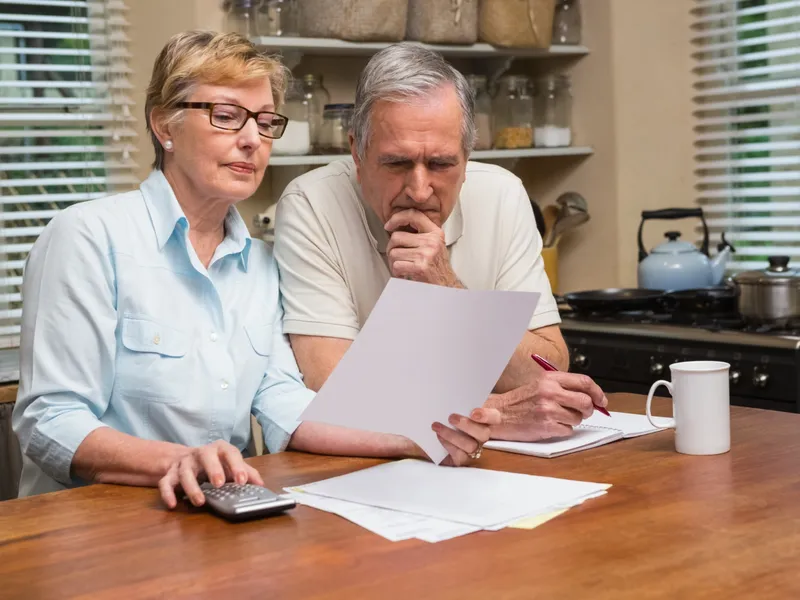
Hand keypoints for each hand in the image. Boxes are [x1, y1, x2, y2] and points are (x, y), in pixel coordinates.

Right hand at [158, 440, 263, 508]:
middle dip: (213, 469)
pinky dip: (168, 493)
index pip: (229, 453)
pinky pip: (166, 482)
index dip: (237, 466)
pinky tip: (173, 504)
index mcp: (219, 449)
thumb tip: (261, 485)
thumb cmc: (215, 464)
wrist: (187, 459)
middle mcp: (201, 453)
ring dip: (192, 487)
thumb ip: (247, 473)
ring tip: (200, 501)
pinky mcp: (170, 474)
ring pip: (185, 472)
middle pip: (205, 455)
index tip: (242, 482)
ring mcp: (184, 463)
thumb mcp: (231, 466)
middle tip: (219, 484)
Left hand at [384, 209, 460, 286]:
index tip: (389, 225)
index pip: (413, 215)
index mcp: (435, 233)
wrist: (446, 286)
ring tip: (403, 267)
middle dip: (391, 249)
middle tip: (396, 257)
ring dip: (393, 263)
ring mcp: (426, 254)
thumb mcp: (434, 246)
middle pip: (396, 237)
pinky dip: (397, 272)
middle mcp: (432, 241)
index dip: (397, 218)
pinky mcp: (420, 266)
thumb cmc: (437, 268)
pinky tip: (405, 274)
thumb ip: (420, 234)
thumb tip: (397, 227)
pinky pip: (396, 265)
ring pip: (394, 252)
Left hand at [432, 409, 501, 465]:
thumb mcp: (456, 408)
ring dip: (452, 435)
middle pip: (484, 434)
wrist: (436, 438)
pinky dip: (448, 445)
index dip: (487, 416)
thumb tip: (452, 394)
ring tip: (437, 426)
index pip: (494, 418)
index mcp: (486, 420)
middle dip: (467, 426)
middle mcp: (483, 436)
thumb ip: (460, 403)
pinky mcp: (464, 460)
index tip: (473, 413)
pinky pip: (460, 456)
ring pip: (470, 446)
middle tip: (451, 417)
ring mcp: (475, 449)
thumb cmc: (449, 417)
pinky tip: (439, 437)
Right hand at [473, 372, 607, 440]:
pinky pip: (568, 430)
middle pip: (585, 402)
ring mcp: (548, 409)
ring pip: (578, 418)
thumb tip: (592, 397)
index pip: (584, 382)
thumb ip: (564, 387)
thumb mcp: (541, 385)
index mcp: (550, 379)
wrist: (500, 414)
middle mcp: (550, 392)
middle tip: (583, 412)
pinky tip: (551, 425)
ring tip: (558, 418)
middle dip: (588, 410)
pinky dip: (563, 430)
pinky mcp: (546, 426)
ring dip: (573, 421)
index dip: (597, 392)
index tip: (601, 400)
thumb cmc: (521, 400)